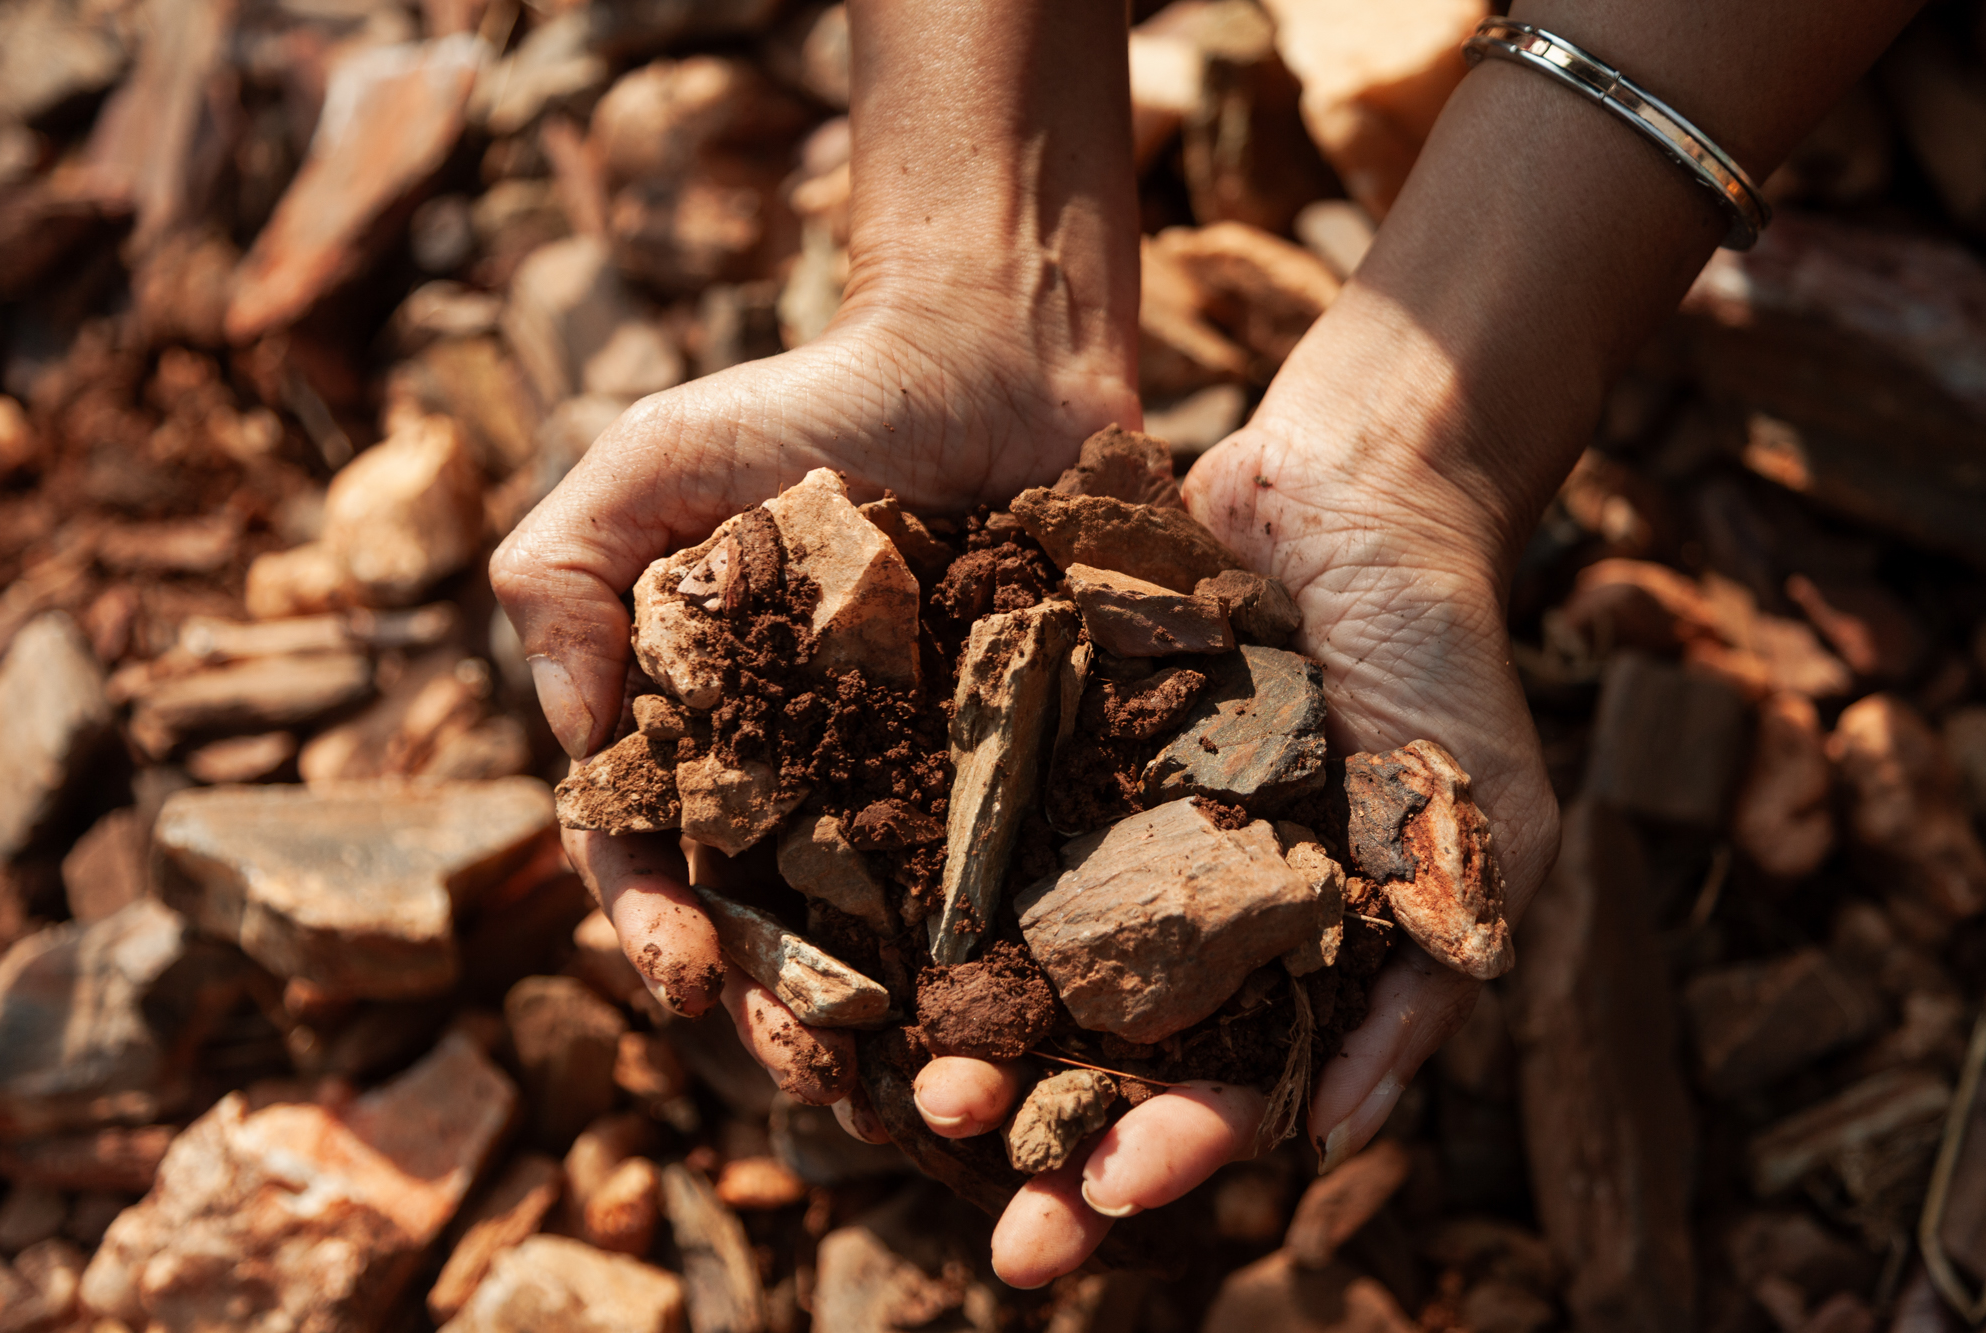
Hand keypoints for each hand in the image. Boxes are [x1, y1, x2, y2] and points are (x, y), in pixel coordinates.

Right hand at [492, 300, 1136, 1094]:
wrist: (992, 357)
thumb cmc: (809, 402)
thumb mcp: (650, 462)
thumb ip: (563, 579)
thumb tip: (575, 739)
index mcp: (708, 733)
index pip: (659, 857)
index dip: (660, 930)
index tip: (687, 983)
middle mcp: (811, 778)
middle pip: (782, 926)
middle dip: (784, 1012)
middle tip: (811, 1077)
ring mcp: (924, 782)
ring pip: (901, 932)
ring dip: (902, 1021)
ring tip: (921, 1090)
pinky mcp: (1035, 768)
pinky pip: (1024, 876)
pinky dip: (1022, 955)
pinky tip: (1036, 1019)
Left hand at [910, 375, 1560, 1284]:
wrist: (1359, 480)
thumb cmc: (1442, 655)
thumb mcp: (1482, 826)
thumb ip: (1421, 976)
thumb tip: (1332, 1135)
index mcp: (1280, 955)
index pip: (1217, 1090)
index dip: (1165, 1154)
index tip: (1099, 1198)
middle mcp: (1178, 911)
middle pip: (1097, 1054)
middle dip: (1035, 1130)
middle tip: (961, 1177)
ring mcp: (1102, 831)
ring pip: (1016, 961)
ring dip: (966, 1031)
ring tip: (903, 1081)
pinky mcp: (1041, 746)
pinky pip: (974, 832)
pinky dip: (924, 892)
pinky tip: (862, 945)